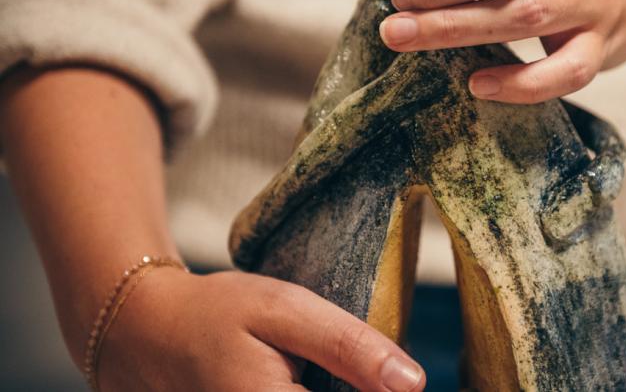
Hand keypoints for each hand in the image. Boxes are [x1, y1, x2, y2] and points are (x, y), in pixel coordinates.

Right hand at [96, 269, 424, 390]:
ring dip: (338, 389)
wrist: (143, 335)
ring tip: (315, 368)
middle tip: (366, 369)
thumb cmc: (214, 315)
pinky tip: (306, 379)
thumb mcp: (285, 311)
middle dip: (357, 388)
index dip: (383, 390)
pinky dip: (316, 391)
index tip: (397, 377)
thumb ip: (350, 347)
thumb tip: (413, 384)